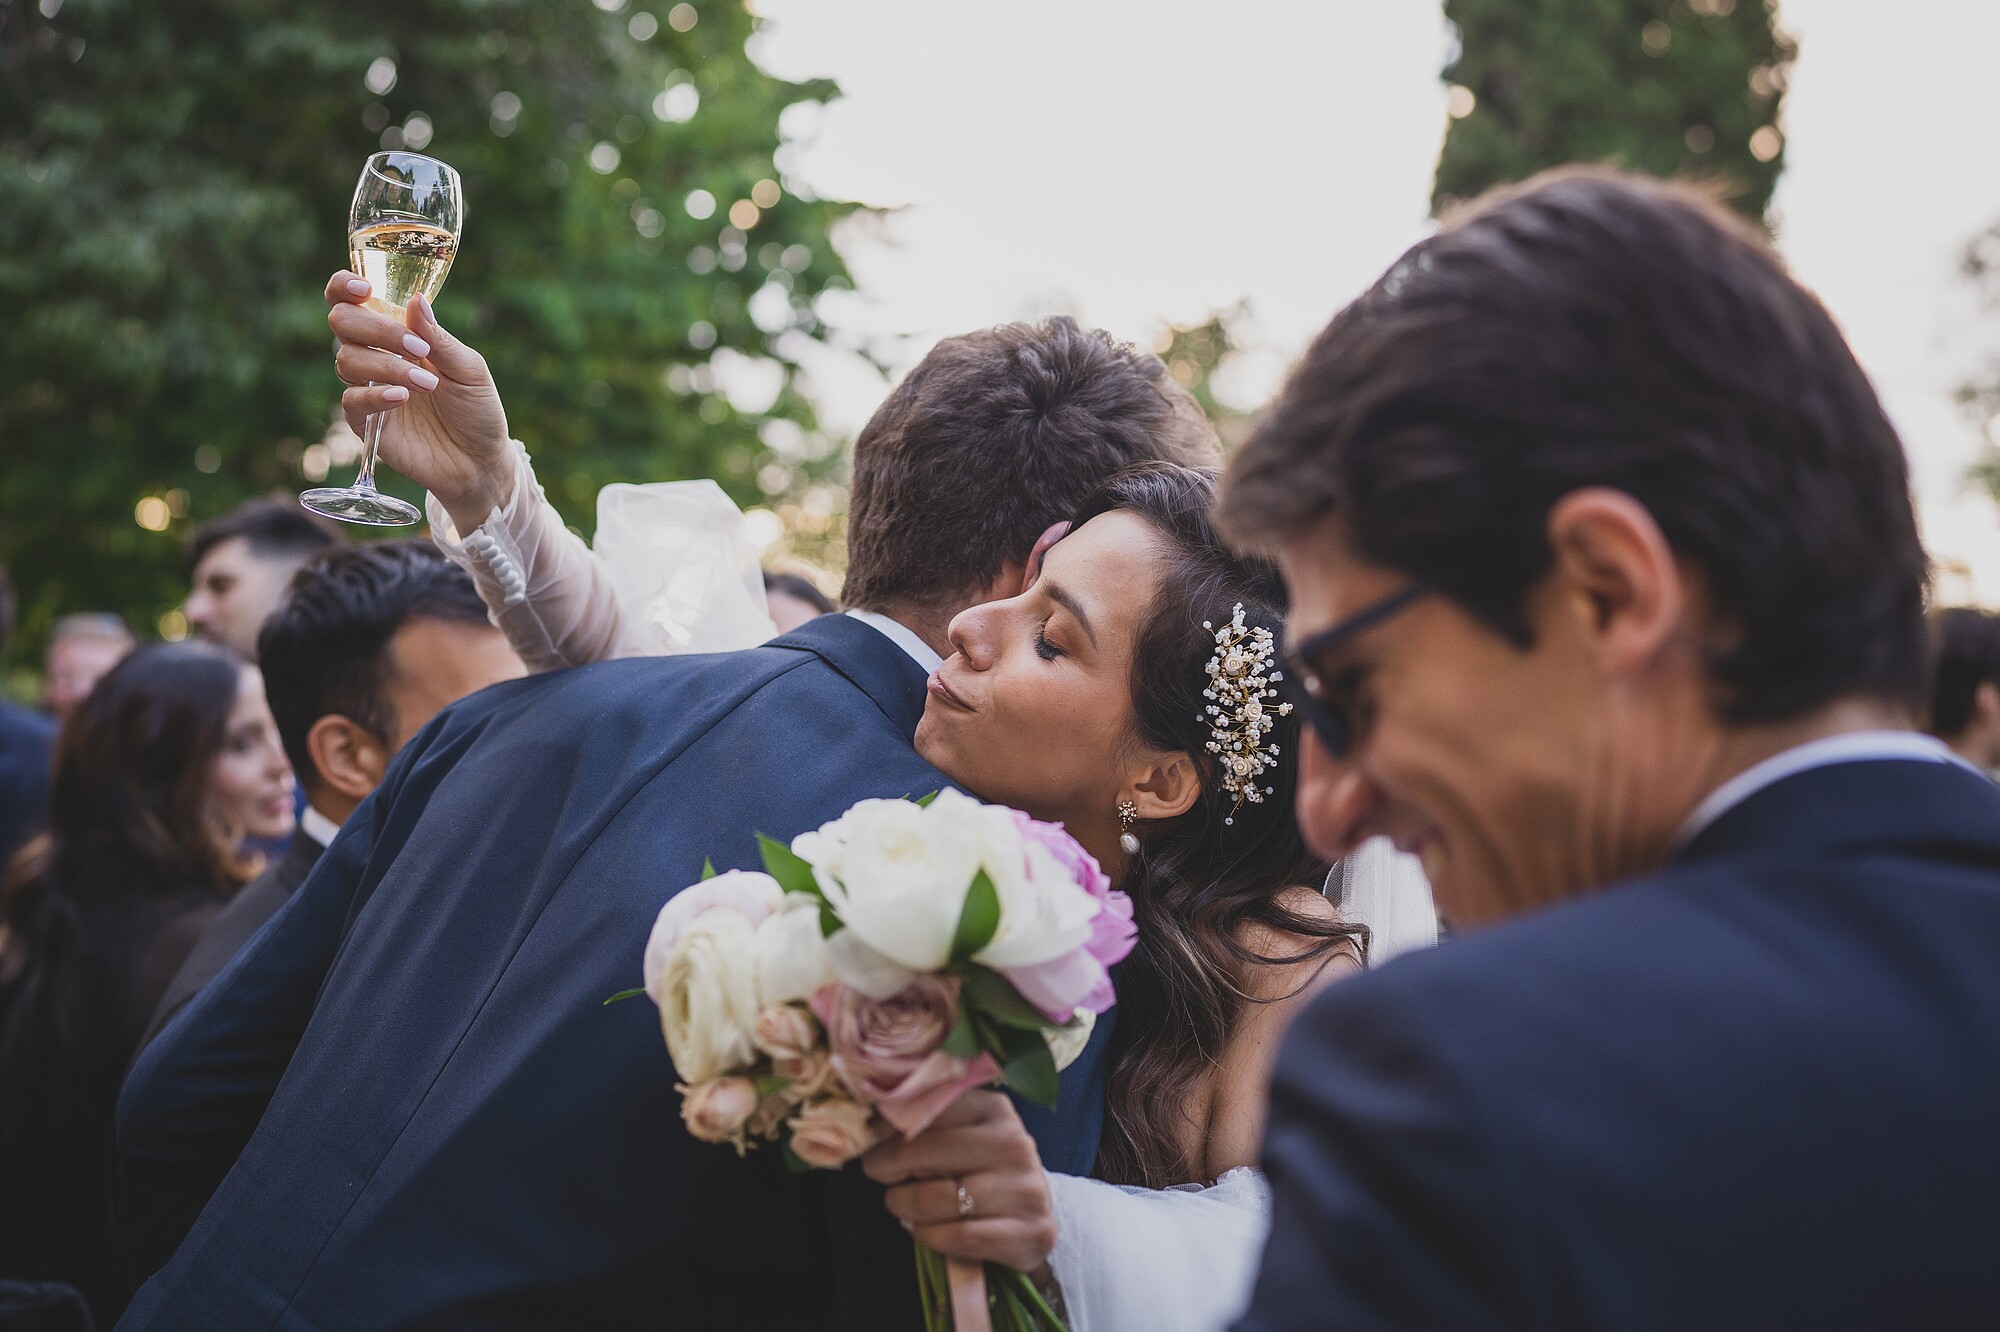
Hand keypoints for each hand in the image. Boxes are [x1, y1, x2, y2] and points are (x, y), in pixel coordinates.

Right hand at [324, 272, 514, 531]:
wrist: (481, 462)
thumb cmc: (477, 410)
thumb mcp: (469, 369)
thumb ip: (439, 337)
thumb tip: (415, 300)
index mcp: (397, 333)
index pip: (352, 301)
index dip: (345, 287)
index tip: (365, 288)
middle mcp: (375, 356)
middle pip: (342, 322)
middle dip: (376, 329)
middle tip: (417, 349)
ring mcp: (367, 389)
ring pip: (346, 360)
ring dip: (386, 366)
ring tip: (427, 384)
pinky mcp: (365, 424)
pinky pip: (351, 401)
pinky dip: (374, 396)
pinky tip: (401, 398)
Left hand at [861, 1091, 1056, 1272]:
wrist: (1034, 1214)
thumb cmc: (983, 1169)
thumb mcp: (962, 1134)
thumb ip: (926, 1124)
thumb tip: (872, 1126)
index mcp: (994, 1109)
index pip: (927, 1110)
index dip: (888, 1128)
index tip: (871, 1142)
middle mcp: (1013, 1143)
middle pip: (923, 1152)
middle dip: (887, 1166)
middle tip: (878, 1174)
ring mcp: (1024, 1189)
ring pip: (933, 1199)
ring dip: (903, 1206)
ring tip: (901, 1205)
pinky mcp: (1028, 1232)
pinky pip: (957, 1237)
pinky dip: (928, 1236)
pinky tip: (922, 1230)